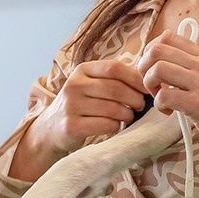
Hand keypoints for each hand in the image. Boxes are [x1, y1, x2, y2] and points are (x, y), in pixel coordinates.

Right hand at [9, 59, 146, 180]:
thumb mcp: (90, 84)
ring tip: (128, 116)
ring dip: (128, 114)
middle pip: (116, 89)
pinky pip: (106, 125)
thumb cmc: (81, 105)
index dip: (135, 78)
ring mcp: (71, 106)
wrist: (51, 129)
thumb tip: (147, 78)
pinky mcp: (71, 126)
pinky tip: (115, 126)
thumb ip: (113, 78)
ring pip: (113, 109)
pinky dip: (116, 126)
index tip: (146, 88)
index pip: (115, 68)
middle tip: (140, 106)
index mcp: (82, 70)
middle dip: (135, 99)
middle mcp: (74, 85)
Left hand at [136, 30, 198, 167]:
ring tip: (160, 98)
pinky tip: (169, 112)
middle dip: (144, 68)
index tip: (153, 68)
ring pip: (158, 69)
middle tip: (152, 84)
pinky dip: (159, 105)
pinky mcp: (198, 105)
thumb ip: (191, 62)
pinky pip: (164, 96)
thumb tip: (164, 40)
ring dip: (150, 85)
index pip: (168, 38)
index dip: (151, 52)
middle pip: (157, 50)